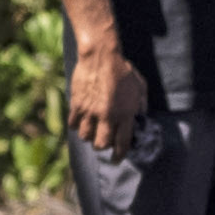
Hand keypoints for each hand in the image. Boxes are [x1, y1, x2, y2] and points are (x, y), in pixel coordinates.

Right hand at [67, 42, 146, 156]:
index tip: (116, 159)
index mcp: (125, 114)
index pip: (122, 143)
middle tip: (102, 143)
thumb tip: (141, 117)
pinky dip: (76, 126)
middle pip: (101, 144)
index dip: (119, 155)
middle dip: (102, 147)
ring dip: (88, 136)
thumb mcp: (140, 86)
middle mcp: (108, 116)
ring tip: (91, 131)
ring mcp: (90, 111)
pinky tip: (80, 121)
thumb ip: (141, 104)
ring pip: (85, 136)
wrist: (100, 56)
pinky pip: (73, 124)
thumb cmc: (123, 70)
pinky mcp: (77, 104)